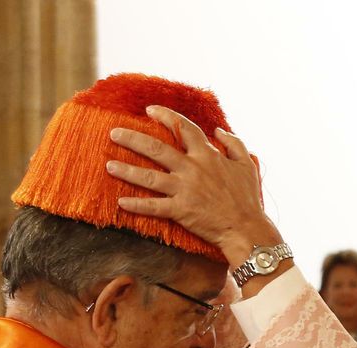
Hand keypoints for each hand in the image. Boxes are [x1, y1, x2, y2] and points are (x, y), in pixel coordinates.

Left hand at [107, 105, 281, 266]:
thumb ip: (234, 144)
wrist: (246, 228)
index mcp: (207, 155)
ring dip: (127, 170)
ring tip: (109, 165)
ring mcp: (184, 190)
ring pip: (149, 177)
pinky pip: (153, 207)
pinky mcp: (180, 211)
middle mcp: (192, 169)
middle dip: (132, 139)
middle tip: (114, 133)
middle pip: (156, 149)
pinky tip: (121, 202)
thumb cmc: (247, 198)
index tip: (149, 110)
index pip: (182, 127)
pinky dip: (136, 205)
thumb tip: (218, 131)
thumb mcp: (246, 164)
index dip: (164, 116)